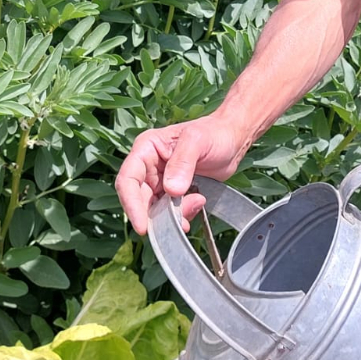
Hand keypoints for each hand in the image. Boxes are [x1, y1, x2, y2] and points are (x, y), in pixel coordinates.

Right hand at [114, 114, 249, 235]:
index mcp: (147, 148)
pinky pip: (169, 212)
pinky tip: (197, 204)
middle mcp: (149, 166)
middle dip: (156, 215)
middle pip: (139, 199)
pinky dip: (181, 215)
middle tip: (178, 222)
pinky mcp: (173, 193)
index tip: (142, 226)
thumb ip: (182, 162)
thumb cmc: (214, 133)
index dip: (131, 204)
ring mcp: (160, 181)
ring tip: (196, 203)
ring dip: (172, 216)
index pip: (128, 179)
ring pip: (154, 209)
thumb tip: (171, 189)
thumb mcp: (197, 140)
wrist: (232, 141)